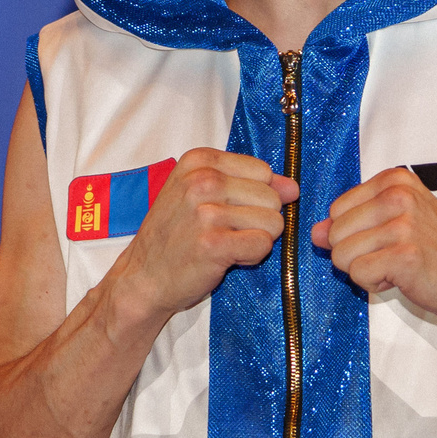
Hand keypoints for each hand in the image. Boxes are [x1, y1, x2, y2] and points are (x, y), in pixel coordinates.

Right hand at [113, 148, 295, 319]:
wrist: (143, 277)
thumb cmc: (176, 235)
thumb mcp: (203, 195)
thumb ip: (250, 184)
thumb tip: (293, 187)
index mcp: (199, 160)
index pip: (263, 171)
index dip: (254, 197)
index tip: (225, 211)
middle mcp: (201, 180)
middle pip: (272, 197)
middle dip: (258, 220)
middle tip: (224, 232)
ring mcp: (205, 212)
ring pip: (273, 222)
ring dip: (255, 239)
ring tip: (224, 244)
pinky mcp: (213, 244)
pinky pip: (263, 245)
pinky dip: (251, 256)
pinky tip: (226, 258)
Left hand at [314, 168, 436, 325]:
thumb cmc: (436, 253)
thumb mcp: (394, 225)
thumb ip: (352, 223)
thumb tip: (314, 233)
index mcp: (395, 179)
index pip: (336, 209)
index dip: (356, 234)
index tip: (389, 239)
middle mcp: (398, 195)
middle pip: (335, 233)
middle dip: (357, 255)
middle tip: (395, 257)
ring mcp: (403, 223)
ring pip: (342, 256)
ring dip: (366, 271)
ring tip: (399, 267)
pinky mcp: (404, 254)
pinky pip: (357, 274)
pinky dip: (375, 285)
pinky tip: (402, 279)